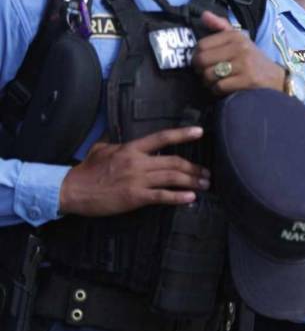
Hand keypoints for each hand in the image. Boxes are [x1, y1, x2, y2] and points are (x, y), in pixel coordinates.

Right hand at [59, 127, 209, 215]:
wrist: (72, 190)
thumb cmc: (86, 171)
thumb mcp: (102, 149)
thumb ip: (117, 142)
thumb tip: (124, 138)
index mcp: (131, 148)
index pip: (162, 138)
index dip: (182, 134)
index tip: (200, 132)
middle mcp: (137, 162)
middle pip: (174, 161)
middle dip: (194, 167)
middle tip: (207, 173)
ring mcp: (137, 180)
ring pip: (172, 178)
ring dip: (192, 181)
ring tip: (205, 184)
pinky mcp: (135, 197)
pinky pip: (162, 196)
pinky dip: (178, 197)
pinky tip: (191, 198)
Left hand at [192, 11, 285, 95]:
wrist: (277, 78)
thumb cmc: (253, 59)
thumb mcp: (240, 40)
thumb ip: (221, 26)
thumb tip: (204, 15)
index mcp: (236, 36)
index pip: (202, 45)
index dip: (197, 56)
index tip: (203, 62)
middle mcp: (240, 47)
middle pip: (202, 60)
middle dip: (200, 70)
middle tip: (207, 74)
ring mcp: (245, 64)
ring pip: (209, 74)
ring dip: (209, 82)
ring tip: (216, 81)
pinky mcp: (248, 80)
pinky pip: (220, 86)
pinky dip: (217, 90)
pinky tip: (224, 89)